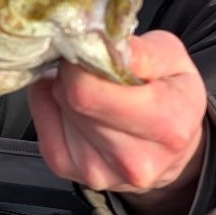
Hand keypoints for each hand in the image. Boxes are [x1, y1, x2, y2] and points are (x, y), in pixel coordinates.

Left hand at [27, 29, 206, 214]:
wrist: (170, 152)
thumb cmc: (174, 98)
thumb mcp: (173, 60)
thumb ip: (139, 50)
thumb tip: (99, 42)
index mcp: (166, 124)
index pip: (88, 90)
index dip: (83, 61)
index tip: (93, 51)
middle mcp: (133, 159)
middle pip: (71, 98)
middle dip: (76, 74)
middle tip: (94, 69)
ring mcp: (97, 171)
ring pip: (58, 107)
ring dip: (66, 91)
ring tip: (93, 90)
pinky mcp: (70, 171)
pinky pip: (42, 125)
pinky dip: (52, 106)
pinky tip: (75, 105)